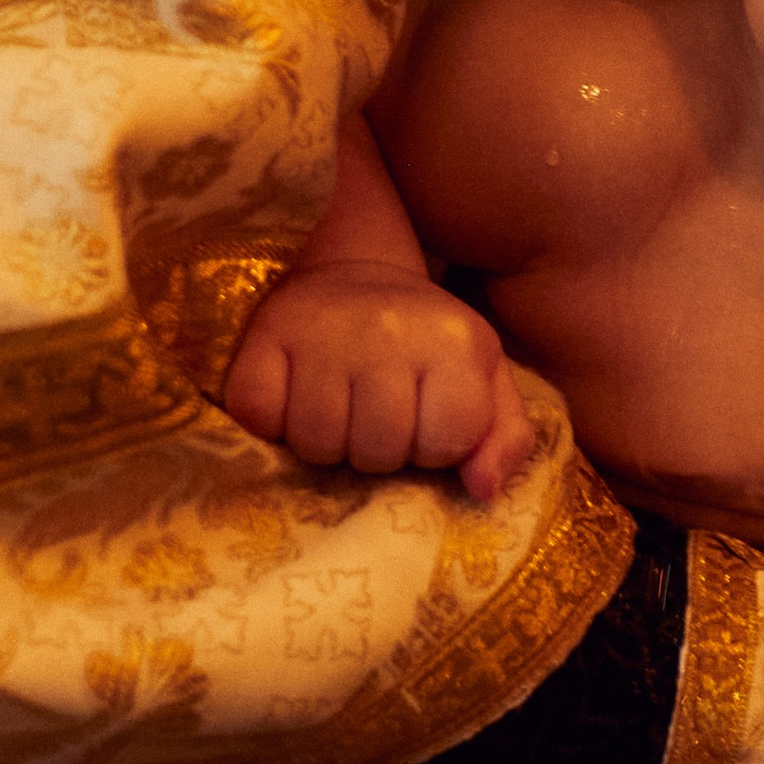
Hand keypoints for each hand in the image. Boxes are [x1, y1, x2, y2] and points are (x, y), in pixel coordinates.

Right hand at [224, 272, 535, 499]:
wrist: (359, 273)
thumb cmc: (427, 343)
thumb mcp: (486, 380)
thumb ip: (505, 439)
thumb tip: (482, 490)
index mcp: (456, 342)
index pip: (444, 446)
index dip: (433, 447)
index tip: (424, 417)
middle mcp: (390, 328)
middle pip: (376, 452)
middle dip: (377, 451)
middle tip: (374, 416)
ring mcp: (323, 329)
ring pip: (316, 444)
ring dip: (325, 444)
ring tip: (339, 409)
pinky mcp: (265, 332)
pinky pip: (258, 416)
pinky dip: (270, 423)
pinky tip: (293, 398)